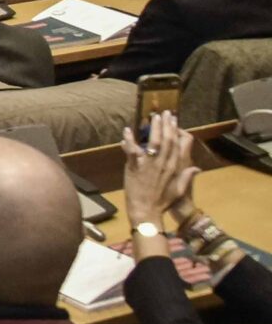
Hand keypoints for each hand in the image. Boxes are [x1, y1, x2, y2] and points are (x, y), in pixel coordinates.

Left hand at [124, 112, 198, 226]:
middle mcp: (164, 164)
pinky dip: (129, 140)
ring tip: (153, 116)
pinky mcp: (135, 167)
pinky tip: (127, 130)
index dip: (176, 132)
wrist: (147, 211)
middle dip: (167, 125)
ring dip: (154, 128)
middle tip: (165, 112)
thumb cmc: (162, 202)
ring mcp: (150, 164)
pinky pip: (132, 151)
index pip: (178, 146)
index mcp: (174, 168)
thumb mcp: (179, 190)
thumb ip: (187, 177)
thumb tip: (197, 168)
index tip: (175, 121)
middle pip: (167, 140)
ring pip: (154, 142)